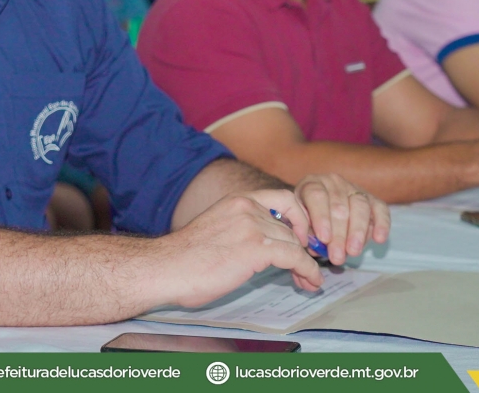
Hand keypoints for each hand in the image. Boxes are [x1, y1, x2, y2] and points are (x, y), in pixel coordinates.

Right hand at [154, 189, 324, 308]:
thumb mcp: (218, 229)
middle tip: (306, 266)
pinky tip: (311, 281)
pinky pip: (295, 257)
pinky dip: (308, 270)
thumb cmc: (186, 258)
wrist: (167, 268)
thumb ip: (242, 228)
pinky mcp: (256, 248)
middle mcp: (247, 206)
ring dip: (306, 263)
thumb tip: (266, 247)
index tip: (302, 238)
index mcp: (237, 199)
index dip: (299, 218)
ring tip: (308, 281)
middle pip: (291, 225)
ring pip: (295, 242)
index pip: (283, 198)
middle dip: (303, 247)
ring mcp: (252, 225)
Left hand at [293, 174, 389, 266]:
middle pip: (339, 206)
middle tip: (337, 256)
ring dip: (357, 232)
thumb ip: (304, 230)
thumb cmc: (306, 216)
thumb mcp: (299, 219)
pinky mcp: (371, 198)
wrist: (319, 204)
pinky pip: (380, 208)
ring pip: (360, 206)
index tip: (324, 239)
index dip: (321, 217)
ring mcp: (353, 188)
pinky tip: (379, 238)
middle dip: (339, 234)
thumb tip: (315, 246)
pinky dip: (382, 223)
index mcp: (312, 184)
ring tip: (353, 252)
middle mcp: (333, 182)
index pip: (316, 196)